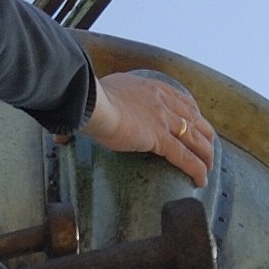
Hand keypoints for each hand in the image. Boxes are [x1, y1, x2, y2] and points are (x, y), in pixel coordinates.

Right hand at [80, 72, 215, 186]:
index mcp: (150, 88)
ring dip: (205, 154)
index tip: (196, 121)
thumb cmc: (85, 102)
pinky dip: (196, 169)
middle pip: (194, 118)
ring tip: (209, 169)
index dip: (192, 113)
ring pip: (195, 138)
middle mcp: (162, 101)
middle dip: (205, 134)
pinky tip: (201, 180)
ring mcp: (163, 120)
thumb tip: (59, 138)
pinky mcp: (159, 138)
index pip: (180, 99)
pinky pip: (185, 157)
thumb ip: (86, 116)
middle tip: (208, 147)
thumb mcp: (93, 101)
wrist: (90, 103)